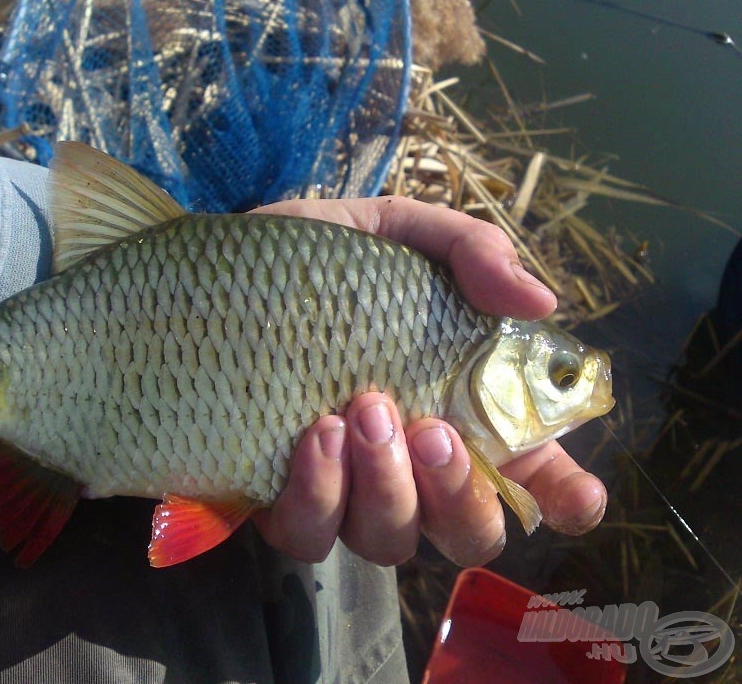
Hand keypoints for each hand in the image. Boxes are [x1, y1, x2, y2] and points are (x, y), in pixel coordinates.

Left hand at [249, 196, 607, 565]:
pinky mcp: (277, 502)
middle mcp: (405, 462)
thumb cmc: (306, 258)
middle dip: (462, 495)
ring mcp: (343, 490)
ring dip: (389, 488)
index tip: (573, 493)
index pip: (527, 470)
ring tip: (358, 412)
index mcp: (449, 402)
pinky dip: (319, 495)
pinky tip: (311, 437)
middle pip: (467, 530)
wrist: (198, 276)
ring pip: (391, 540)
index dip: (563, 493)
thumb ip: (466, 250)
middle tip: (429, 426)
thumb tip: (542, 299)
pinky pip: (310, 535)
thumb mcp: (387, 230)